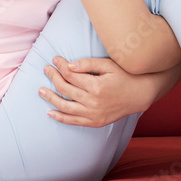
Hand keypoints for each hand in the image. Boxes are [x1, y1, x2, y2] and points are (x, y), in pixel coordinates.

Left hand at [38, 55, 160, 127]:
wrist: (139, 94)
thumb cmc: (124, 76)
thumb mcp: (109, 65)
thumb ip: (88, 64)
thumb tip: (69, 65)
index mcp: (96, 86)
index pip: (71, 75)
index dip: (60, 66)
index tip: (54, 59)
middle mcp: (93, 102)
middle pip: (66, 89)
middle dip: (53, 77)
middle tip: (46, 69)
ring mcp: (93, 114)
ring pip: (65, 107)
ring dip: (51, 98)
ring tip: (41, 91)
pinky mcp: (95, 122)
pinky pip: (73, 121)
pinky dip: (60, 117)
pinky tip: (50, 112)